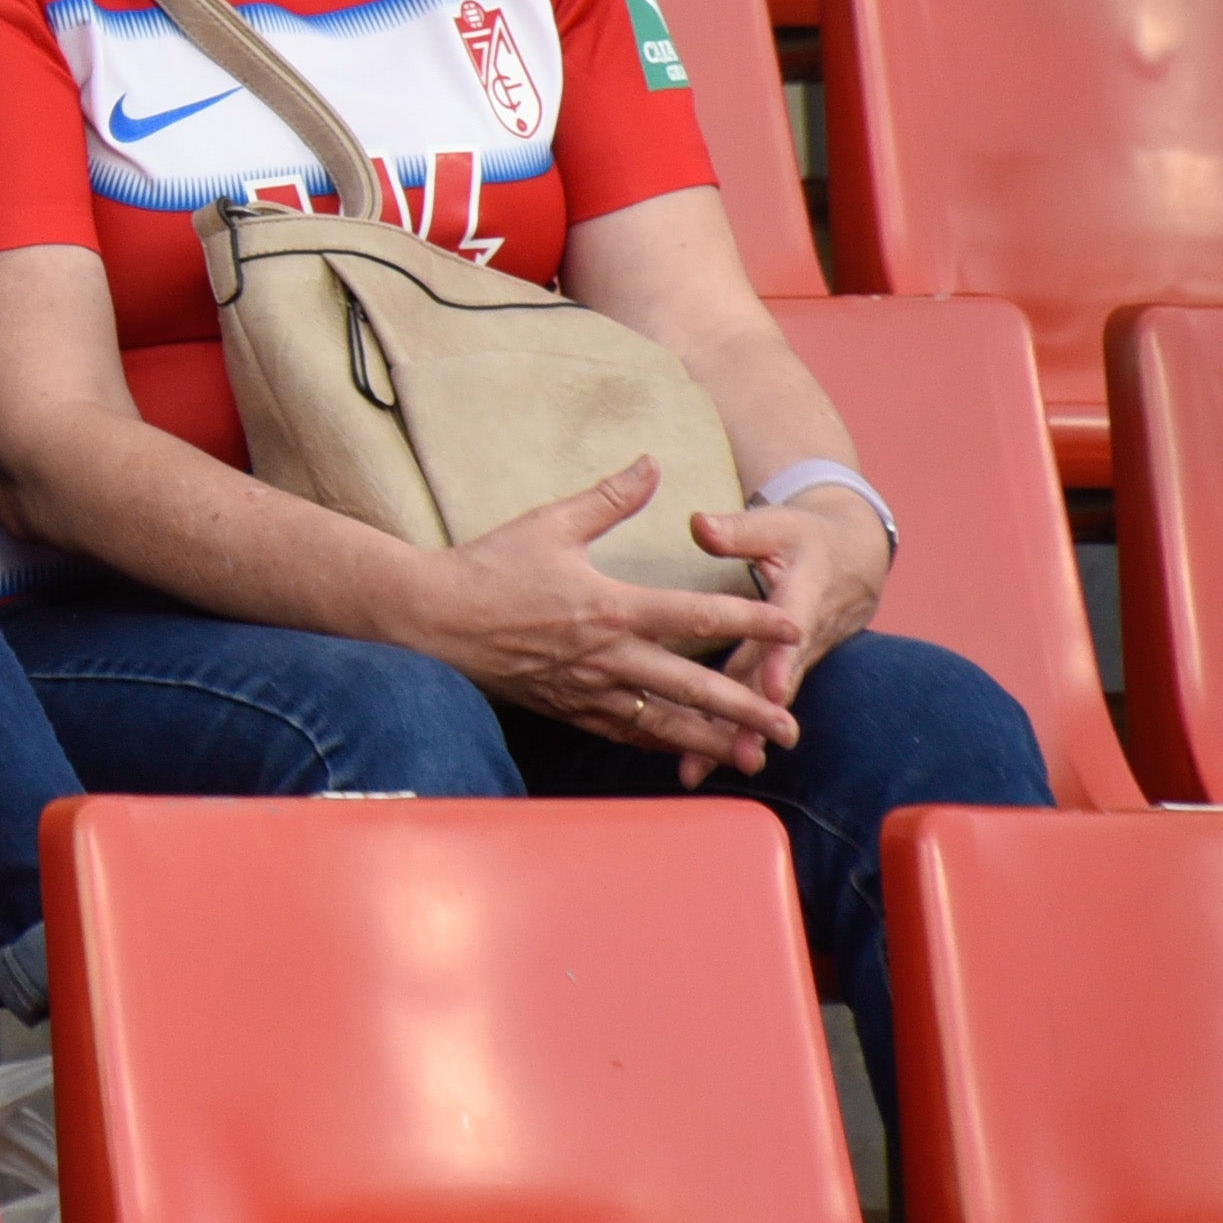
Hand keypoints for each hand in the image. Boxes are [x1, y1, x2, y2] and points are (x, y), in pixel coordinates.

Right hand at [401, 459, 809, 782]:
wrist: (431, 619)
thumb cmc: (488, 567)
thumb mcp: (550, 523)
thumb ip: (609, 498)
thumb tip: (652, 463)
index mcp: (611, 606)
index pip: (696, 615)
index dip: (749, 620)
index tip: (792, 628)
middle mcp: (608, 656)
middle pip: (693, 687)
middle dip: (746, 709)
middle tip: (791, 728)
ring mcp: (588, 690)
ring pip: (663, 723)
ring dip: (711, 742)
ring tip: (752, 759)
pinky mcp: (567, 709)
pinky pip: (623, 734)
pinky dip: (659, 746)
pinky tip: (683, 754)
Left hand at [676, 487, 891, 780]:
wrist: (851, 562)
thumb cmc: (803, 539)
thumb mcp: (776, 526)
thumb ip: (737, 530)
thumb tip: (698, 525)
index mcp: (802, 596)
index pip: (793, 631)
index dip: (782, 659)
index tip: (771, 687)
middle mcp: (801, 638)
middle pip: (778, 682)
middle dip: (758, 720)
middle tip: (740, 755)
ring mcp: (791, 660)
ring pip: (763, 702)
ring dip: (738, 737)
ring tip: (701, 771)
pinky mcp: (777, 673)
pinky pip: (754, 704)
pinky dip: (729, 731)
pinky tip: (695, 760)